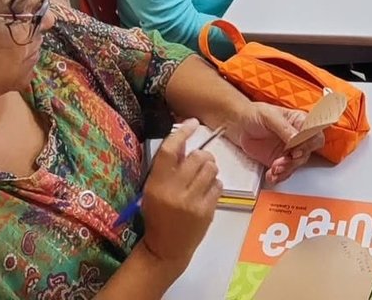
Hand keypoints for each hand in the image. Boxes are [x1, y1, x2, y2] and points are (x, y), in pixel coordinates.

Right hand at [140, 119, 221, 270]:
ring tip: (203, 176)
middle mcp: (174, 191)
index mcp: (156, 184)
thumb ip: (166, 167)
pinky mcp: (206, 211)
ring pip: (211, 169)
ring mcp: (192, 202)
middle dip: (201, 155)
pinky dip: (214, 183)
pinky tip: (206, 191)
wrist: (166, 248)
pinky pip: (218, 185)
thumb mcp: (153, 189)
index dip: (183, 132)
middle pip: (197, 157)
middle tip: (199, 161)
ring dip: (209, 168)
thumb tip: (183, 141)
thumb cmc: (158, 214)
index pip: (171, 150)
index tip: (192, 123)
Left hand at [231, 102, 324, 183]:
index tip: (298, 150)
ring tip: (274, 168)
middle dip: (295, 159)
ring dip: (286, 169)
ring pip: (295, 164)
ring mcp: (288, 151)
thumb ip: (283, 127)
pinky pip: (284, 172)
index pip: (314, 134)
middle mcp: (297, 137)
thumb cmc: (255, 114)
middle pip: (306, 152)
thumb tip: (296, 138)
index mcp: (299, 122)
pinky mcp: (279, 161)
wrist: (239, 125)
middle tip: (283, 160)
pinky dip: (278, 176)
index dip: (310, 144)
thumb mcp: (269, 116)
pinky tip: (271, 175)